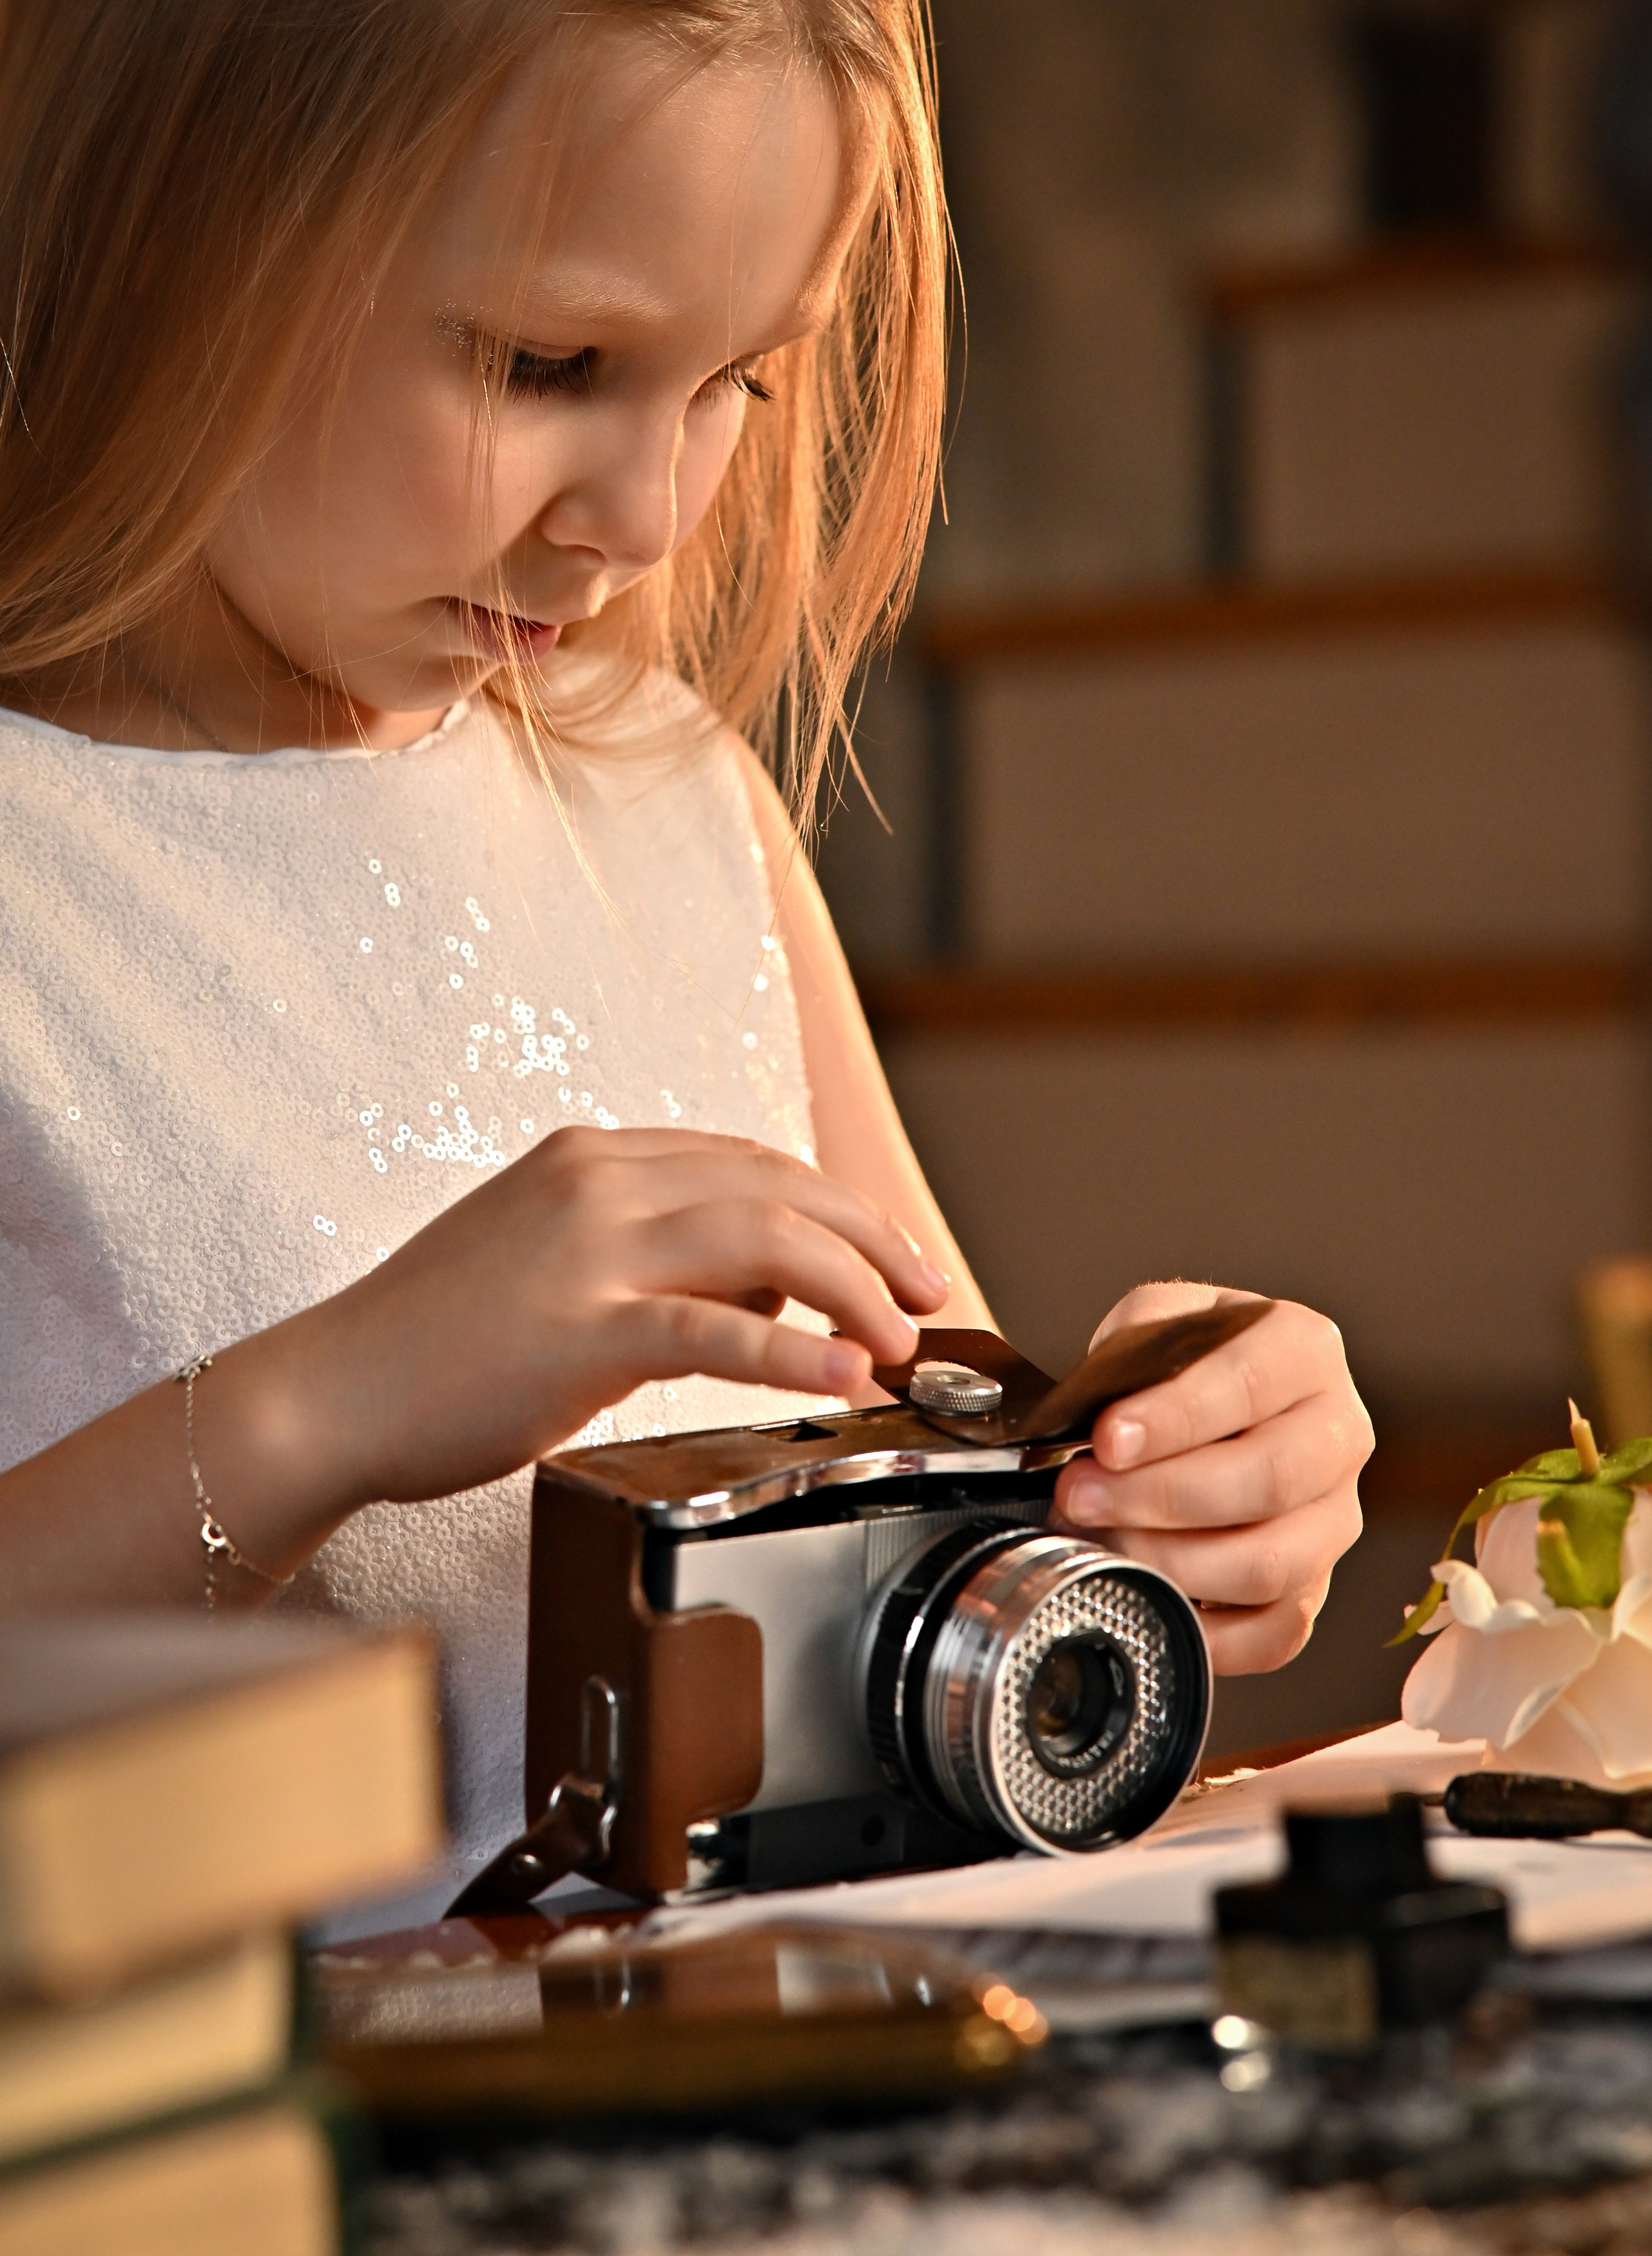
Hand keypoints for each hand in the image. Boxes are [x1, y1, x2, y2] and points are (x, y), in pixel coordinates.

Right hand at [296, 1126, 949, 1510]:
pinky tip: (845, 1374)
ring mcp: (588, 1248)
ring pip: (767, 1241)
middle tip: (929, 1293)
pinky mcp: (578, 1328)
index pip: (755, 1162)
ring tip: (901, 1339)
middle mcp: (599, 1180)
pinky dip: (795, 1351)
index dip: (843, 1207)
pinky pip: (714, 1330)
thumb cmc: (441, 1342)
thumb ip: (661, 1261)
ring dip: (856, 1288)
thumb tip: (768, 1293)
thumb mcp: (558, 1267)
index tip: (894, 1254)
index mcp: (596, 1158)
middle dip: (874, 1238)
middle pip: (781, 1188)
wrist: (332, 1390)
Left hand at [1051, 1282, 1370, 1673]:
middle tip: (1079, 1496)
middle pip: (1269, 1481)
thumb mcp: (1153, 1323)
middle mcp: (1338, 1434)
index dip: (1174, 1419)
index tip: (1107, 1441)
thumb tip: (1099, 1422)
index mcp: (1304, 1350)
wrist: (1203, 1405)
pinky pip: (1274, 1635)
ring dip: (1169, 1563)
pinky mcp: (1314, 1587)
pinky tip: (1146, 1602)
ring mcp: (1333, 1519)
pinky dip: (1206, 1636)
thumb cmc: (1178, 1364)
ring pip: (1269, 1564)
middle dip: (1159, 1497)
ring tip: (1099, 1543)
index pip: (1247, 1384)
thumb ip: (1131, 1350)